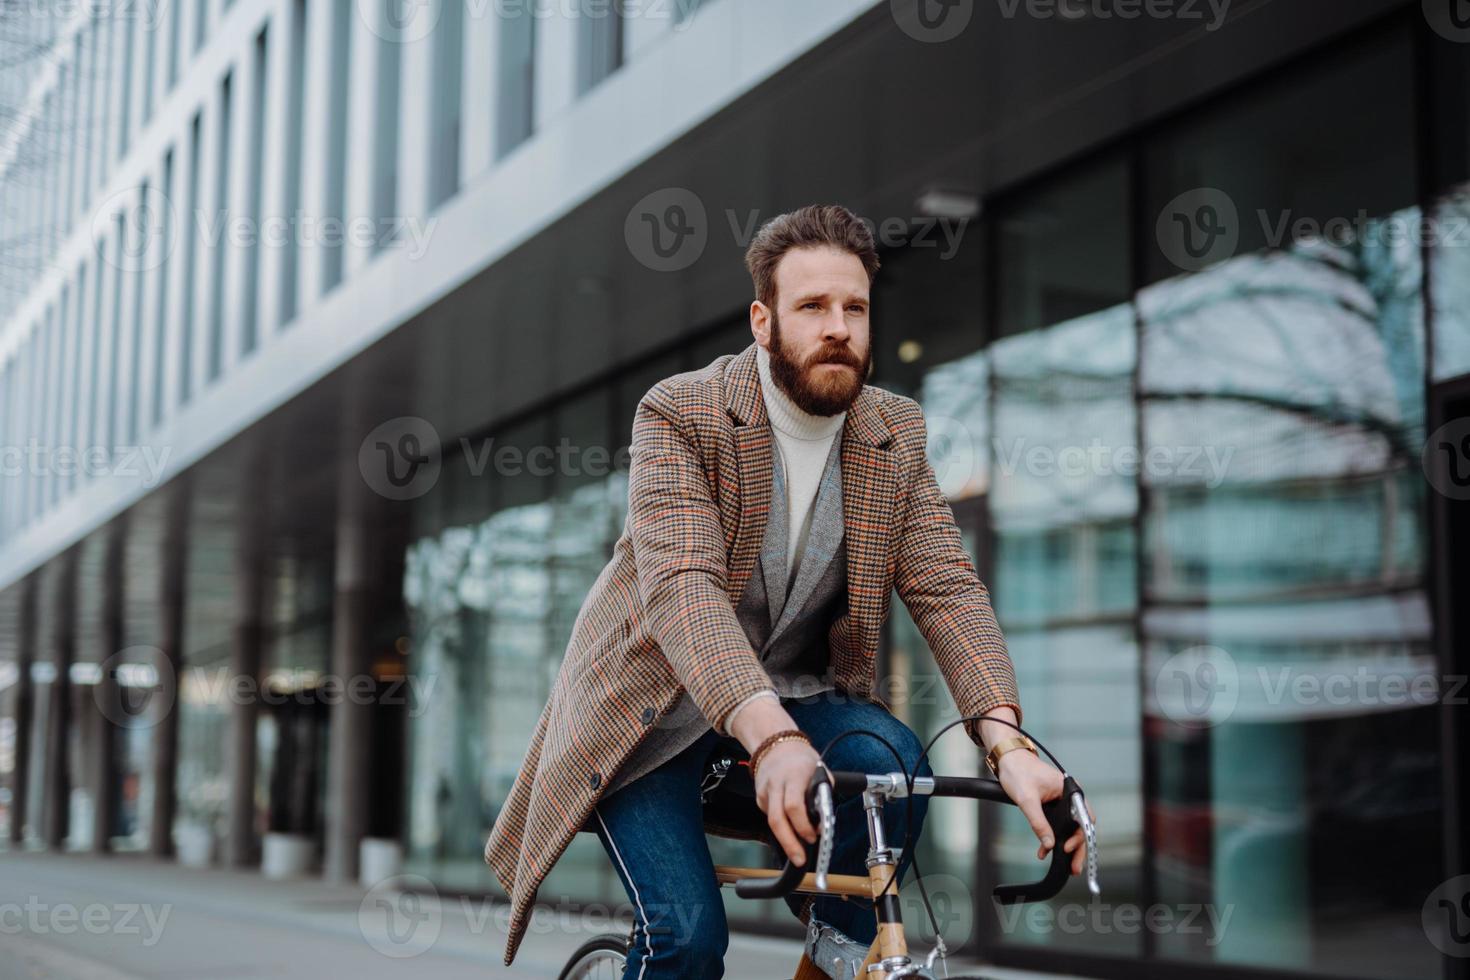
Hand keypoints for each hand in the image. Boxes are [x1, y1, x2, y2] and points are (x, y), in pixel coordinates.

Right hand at [752, 739, 820, 865]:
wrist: (776, 745)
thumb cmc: (801, 759)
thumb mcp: (820, 770)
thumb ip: (823, 794)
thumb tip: (823, 822)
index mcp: (794, 776)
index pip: (794, 806)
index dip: (803, 826)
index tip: (813, 836)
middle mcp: (776, 784)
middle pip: (777, 820)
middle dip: (789, 844)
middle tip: (800, 859)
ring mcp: (765, 791)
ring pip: (771, 822)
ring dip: (785, 839)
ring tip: (797, 851)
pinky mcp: (759, 798)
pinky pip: (770, 816)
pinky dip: (781, 825)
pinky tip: (789, 823)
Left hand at [995, 747, 1094, 875]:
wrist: (1007, 759)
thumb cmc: (1018, 771)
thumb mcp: (1027, 800)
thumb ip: (1038, 822)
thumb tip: (1049, 843)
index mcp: (1070, 790)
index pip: (1083, 818)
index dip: (1079, 836)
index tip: (1068, 848)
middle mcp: (1070, 796)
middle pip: (1080, 827)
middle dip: (1077, 848)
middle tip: (1074, 868)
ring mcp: (1062, 801)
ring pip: (1070, 828)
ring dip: (1066, 845)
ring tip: (1065, 865)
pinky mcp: (1053, 805)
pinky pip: (1058, 824)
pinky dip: (1054, 837)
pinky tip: (1045, 849)